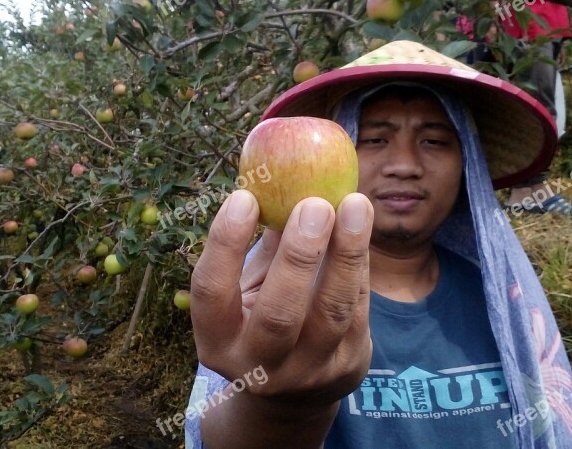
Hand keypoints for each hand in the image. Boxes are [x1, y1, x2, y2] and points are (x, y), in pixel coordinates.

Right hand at [191, 190, 373, 411]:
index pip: (211, 292)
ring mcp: (306, 372)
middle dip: (299, 255)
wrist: (293, 393)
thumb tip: (277, 177)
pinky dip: (360, 264)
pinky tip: (360, 227)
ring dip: (346, 254)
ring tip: (355, 204)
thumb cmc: (260, 318)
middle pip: (279, 313)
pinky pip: (358, 309)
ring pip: (331, 313)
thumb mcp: (247, 290)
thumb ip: (262, 246)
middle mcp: (258, 366)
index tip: (244, 197)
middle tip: (314, 204)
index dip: (225, 243)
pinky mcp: (346, 368)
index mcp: (217, 342)